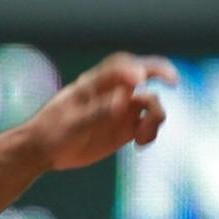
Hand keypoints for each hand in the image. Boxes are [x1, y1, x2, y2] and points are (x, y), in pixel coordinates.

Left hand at [19, 53, 176, 171]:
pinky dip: (151, 132)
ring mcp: (122, 109)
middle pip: (143, 74)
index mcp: (96, 82)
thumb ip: (97, 112)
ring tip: (142, 136)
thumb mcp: (71, 123)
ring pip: (151, 102)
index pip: (120, 67)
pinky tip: (140, 143)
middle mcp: (113, 91)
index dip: (133, 69)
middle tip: (173, 81)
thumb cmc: (52, 131)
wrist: (45, 151)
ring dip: (155, 115)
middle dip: (160, 73)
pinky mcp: (126, 128)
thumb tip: (122, 102)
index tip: (140, 79)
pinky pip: (148, 125)